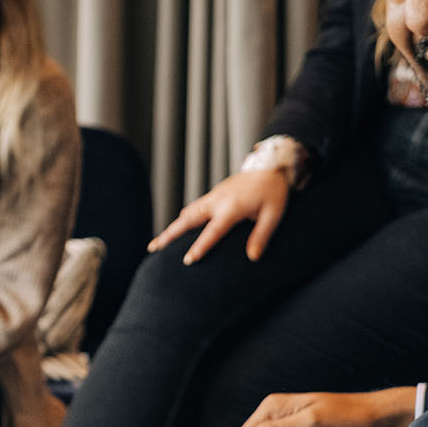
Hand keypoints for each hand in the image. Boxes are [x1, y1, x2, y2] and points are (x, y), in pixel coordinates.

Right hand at [149, 166, 296, 264]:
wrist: (271, 165)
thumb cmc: (274, 191)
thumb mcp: (273, 214)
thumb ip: (261, 235)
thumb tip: (252, 257)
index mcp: (232, 207)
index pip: (213, 231)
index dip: (200, 247)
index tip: (187, 261)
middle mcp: (217, 201)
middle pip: (187, 220)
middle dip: (169, 234)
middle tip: (153, 249)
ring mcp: (213, 196)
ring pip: (186, 213)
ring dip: (172, 228)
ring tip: (157, 244)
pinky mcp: (213, 195)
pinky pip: (193, 209)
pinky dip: (181, 220)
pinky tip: (177, 229)